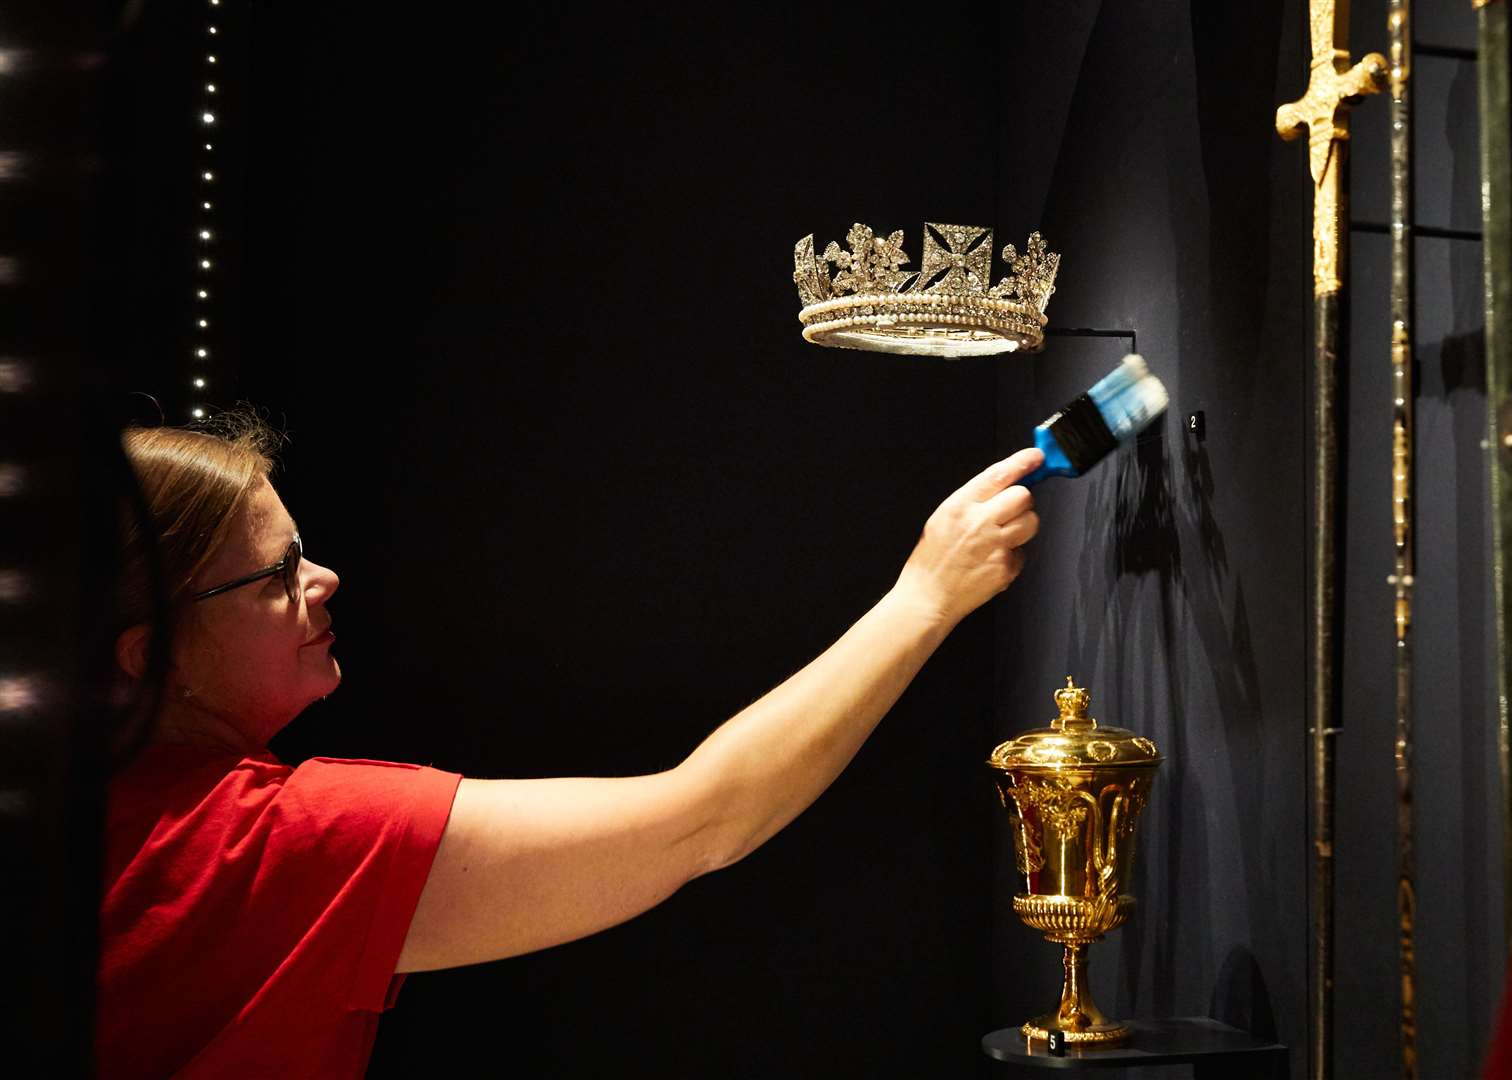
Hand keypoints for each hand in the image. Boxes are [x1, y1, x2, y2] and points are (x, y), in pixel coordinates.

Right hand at [893, 448, 1042, 624]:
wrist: (927, 596)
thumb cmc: (932, 558)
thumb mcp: (943, 517)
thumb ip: (973, 500)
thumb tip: (1004, 485)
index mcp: (960, 506)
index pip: (999, 475)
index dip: (1022, 462)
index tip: (1036, 457)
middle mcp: (979, 522)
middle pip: (1023, 497)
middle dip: (1022, 502)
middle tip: (1010, 512)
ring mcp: (994, 546)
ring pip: (1031, 522)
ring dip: (1022, 526)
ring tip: (1001, 537)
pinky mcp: (1005, 567)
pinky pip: (1022, 552)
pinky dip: (1012, 556)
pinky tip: (992, 561)